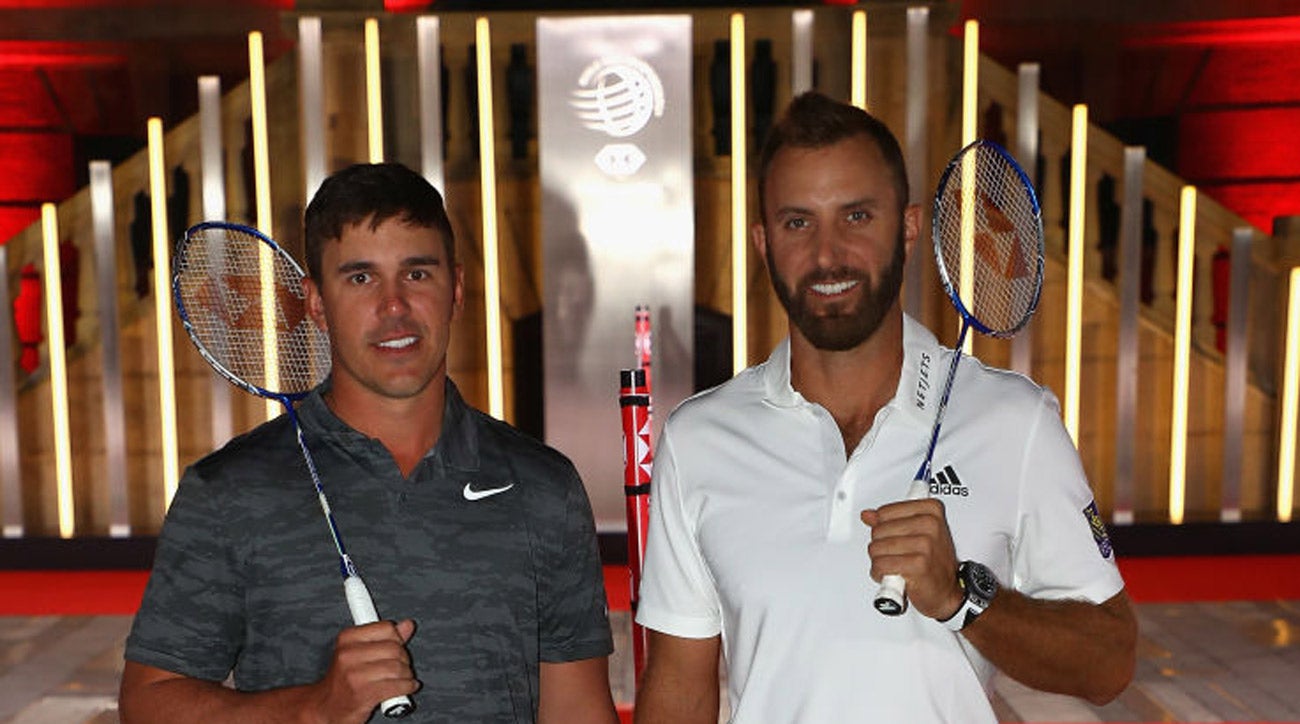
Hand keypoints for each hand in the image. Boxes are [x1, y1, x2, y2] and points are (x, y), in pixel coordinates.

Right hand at [310, 619, 418, 723]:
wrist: (326, 707)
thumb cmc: (344, 680)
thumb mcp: (358, 652)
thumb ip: (384, 638)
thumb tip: (407, 625)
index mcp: (346, 638)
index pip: (386, 628)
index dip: (397, 639)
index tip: (398, 647)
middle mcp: (348, 654)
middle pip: (394, 649)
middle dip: (404, 659)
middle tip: (400, 666)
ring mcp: (354, 675)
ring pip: (397, 668)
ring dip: (406, 675)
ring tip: (402, 678)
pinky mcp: (363, 694)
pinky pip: (397, 686)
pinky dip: (407, 687)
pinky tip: (407, 688)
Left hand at [861, 499, 962, 619]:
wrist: (947, 591)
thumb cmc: (933, 562)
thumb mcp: (915, 533)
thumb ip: (890, 521)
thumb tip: (867, 515)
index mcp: (930, 510)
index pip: (884, 512)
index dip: (881, 528)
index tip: (892, 537)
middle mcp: (930, 524)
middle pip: (878, 530)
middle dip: (879, 547)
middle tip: (894, 555)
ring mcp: (925, 544)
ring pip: (876, 548)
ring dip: (879, 561)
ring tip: (893, 565)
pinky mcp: (918, 564)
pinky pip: (880, 565)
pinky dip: (879, 573)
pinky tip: (891, 575)